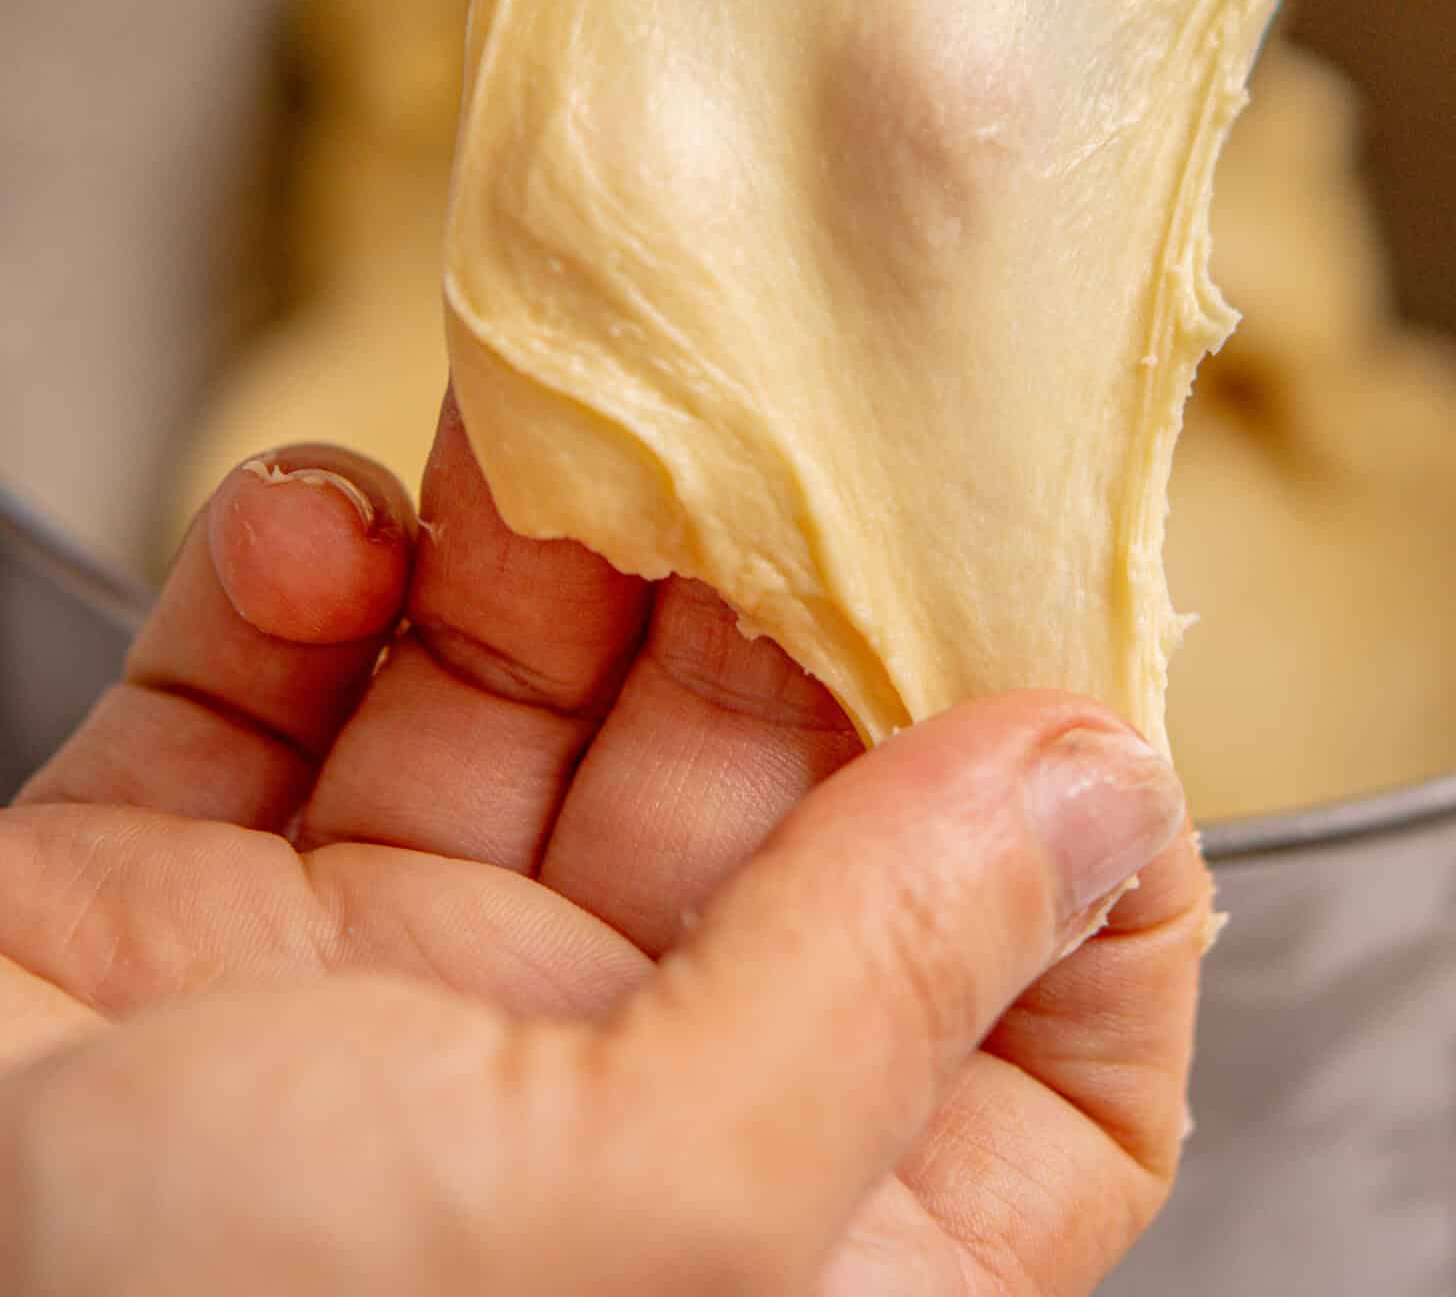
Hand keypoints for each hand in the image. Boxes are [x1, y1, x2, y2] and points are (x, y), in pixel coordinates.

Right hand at [0, 409, 1206, 1294]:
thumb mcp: (629, 1215)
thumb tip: (1098, 788)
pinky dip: (307, 576)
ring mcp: (372, 1010)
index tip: (1061, 663)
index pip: (1032, 1075)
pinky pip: (285, 686)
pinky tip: (321, 542)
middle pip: (770, 816)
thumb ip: (877, 987)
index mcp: (757, 1261)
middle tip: (775, 438)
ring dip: (537, 542)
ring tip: (544, 426)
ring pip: (525, 707)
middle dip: (768, 612)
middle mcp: (586, 1136)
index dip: (1079, 878)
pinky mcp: (173, 910)